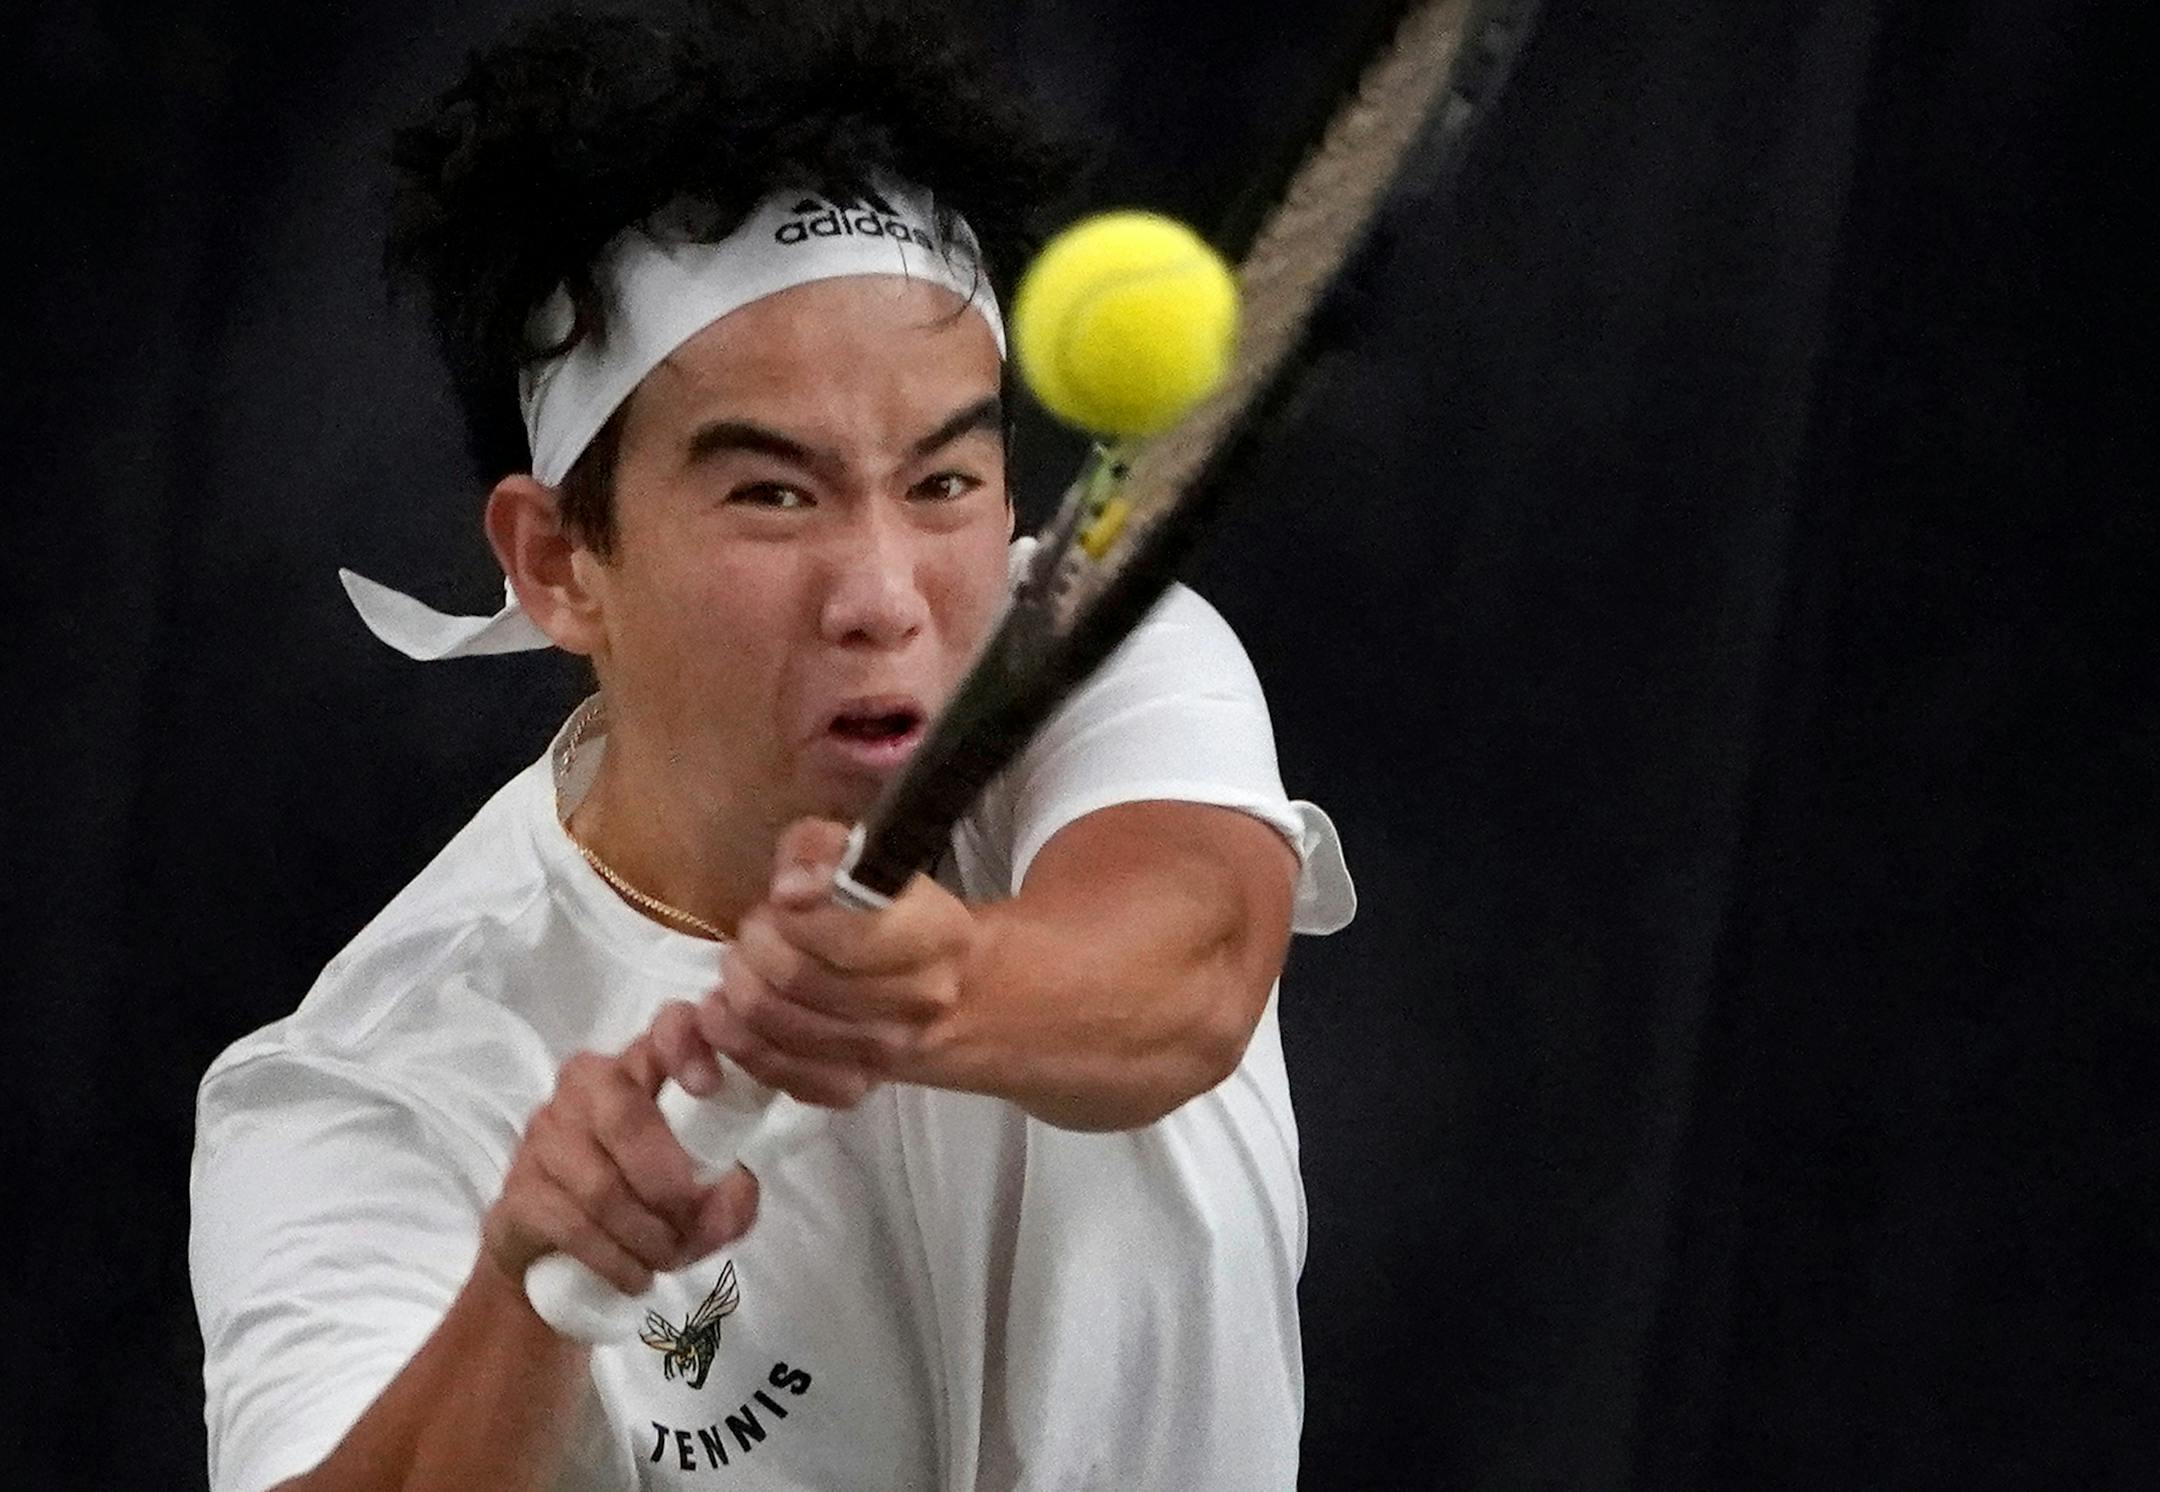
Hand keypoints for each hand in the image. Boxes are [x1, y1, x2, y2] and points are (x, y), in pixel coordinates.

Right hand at [482, 1004, 760, 1303]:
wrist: (556, 1265)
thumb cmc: (643, 1210)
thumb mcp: (702, 1207)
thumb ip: (731, 1199)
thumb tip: (733, 1192)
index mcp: (642, 1069)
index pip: (665, 1026)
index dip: (686, 1044)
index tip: (709, 1087)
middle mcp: (587, 1087)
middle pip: (624, 1114)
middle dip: (667, 1181)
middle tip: (690, 1224)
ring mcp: (544, 1135)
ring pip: (601, 1184)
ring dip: (646, 1235)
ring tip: (666, 1260)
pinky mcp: (518, 1191)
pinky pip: (571, 1224)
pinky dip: (615, 1259)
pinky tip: (635, 1277)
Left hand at [699, 819, 978, 1108]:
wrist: (961, 989)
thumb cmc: (903, 913)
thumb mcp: (869, 858)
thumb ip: (820, 849)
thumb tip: (788, 889)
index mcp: (937, 933)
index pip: (846, 936)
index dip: (790, 918)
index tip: (774, 901)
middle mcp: (920, 1000)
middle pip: (802, 982)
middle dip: (755, 949)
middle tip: (750, 932)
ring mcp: (890, 1051)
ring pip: (783, 1031)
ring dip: (739, 993)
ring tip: (737, 966)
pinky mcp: (860, 1086)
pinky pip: (784, 1076)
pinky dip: (741, 1047)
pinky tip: (725, 1019)